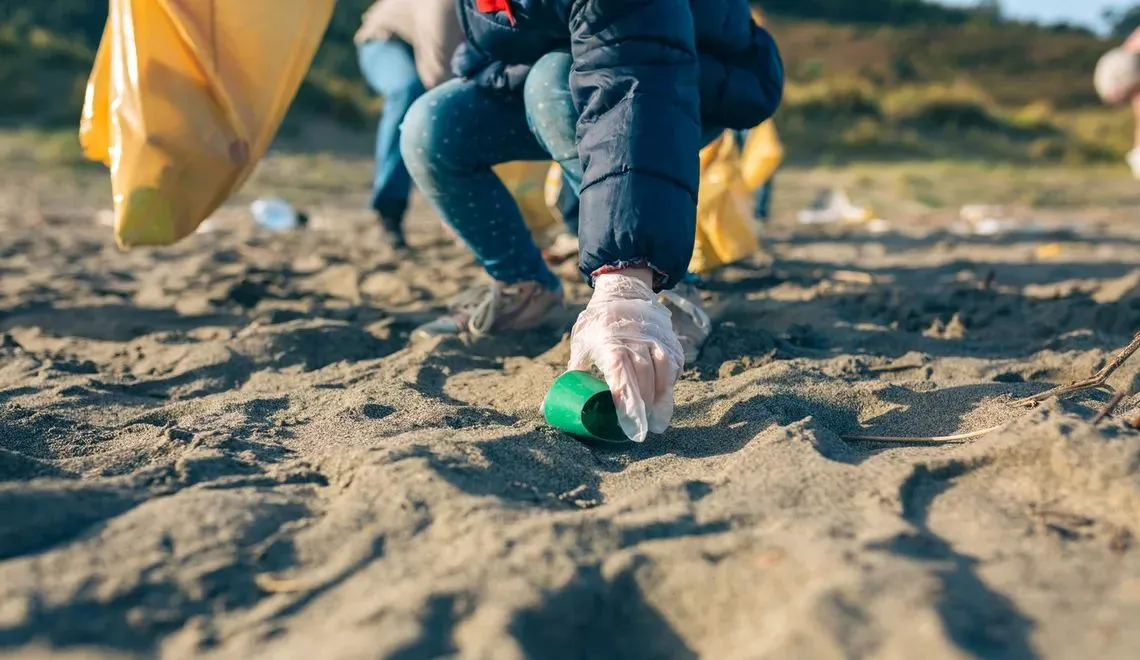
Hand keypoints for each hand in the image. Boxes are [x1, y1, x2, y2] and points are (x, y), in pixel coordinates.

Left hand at [567, 269, 684, 441]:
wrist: (624, 290)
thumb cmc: (598, 323)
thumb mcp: (581, 344)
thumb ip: (572, 373)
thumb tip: (546, 407)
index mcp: (609, 343)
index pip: (619, 374)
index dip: (625, 399)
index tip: (628, 422)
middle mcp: (634, 340)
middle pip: (644, 377)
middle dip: (645, 405)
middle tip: (643, 429)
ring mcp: (654, 338)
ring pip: (663, 370)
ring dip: (663, 396)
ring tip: (659, 420)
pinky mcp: (668, 338)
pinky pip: (675, 362)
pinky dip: (671, 381)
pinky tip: (666, 396)